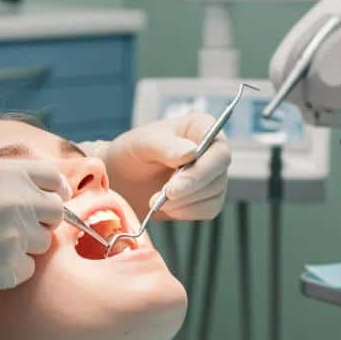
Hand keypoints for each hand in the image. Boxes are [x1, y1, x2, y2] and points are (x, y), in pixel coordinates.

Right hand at [0, 160, 69, 339]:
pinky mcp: (7, 270)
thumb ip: (0, 181)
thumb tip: (30, 190)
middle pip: (55, 211)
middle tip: (17, 227)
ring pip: (42, 243)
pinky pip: (26, 270)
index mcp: (2, 173)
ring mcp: (14, 237)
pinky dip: (10, 271)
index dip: (53, 189)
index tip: (50, 198)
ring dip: (24, 246)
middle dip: (41, 219)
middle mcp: (15, 201)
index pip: (52, 177)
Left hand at [92, 115, 232, 221]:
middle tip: (159, 197)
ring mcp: (212, 175)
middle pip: (219, 176)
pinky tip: (166, 206)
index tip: (173, 186)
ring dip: (183, 202)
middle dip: (188, 190)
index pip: (219, 151)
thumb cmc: (132, 152)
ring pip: (214, 195)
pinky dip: (185, 212)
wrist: (121, 178)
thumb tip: (192, 152)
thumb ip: (166, 146)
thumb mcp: (143, 143)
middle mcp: (212, 150)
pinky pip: (208, 210)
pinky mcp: (207, 197)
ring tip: (155, 199)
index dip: (202, 170)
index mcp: (201, 127)